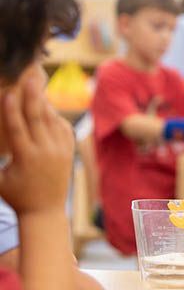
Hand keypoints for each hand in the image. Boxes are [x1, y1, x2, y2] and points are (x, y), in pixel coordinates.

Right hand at [0, 66, 73, 214]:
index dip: (12, 110)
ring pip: (52, 121)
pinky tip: (48, 108)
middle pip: (39, 119)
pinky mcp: (69, 151)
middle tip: (31, 79)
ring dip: (45, 104)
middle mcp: (46, 151)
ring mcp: (60, 150)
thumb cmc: (16, 196)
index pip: (18, 128)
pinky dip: (56, 117)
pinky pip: (64, 128)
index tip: (9, 93)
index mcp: (26, 157)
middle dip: (34, 97)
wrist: (45, 210)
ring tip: (37, 88)